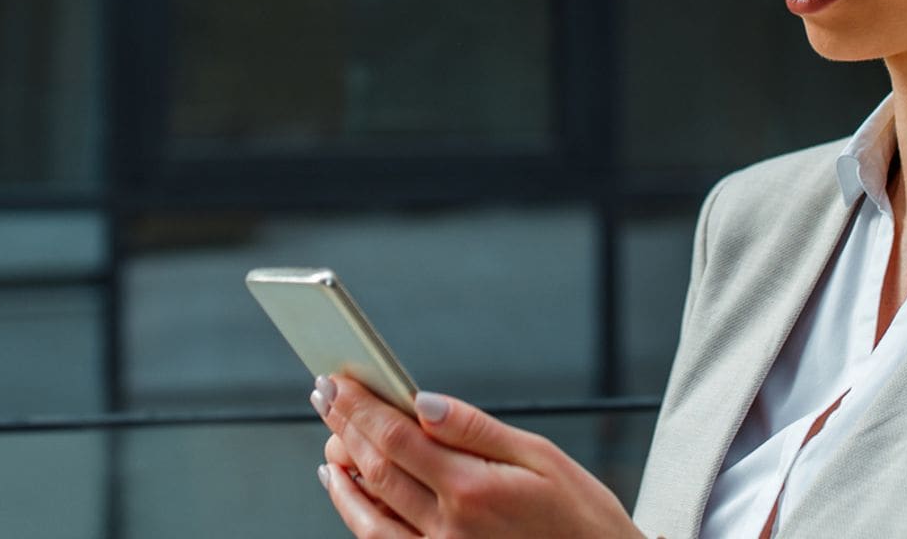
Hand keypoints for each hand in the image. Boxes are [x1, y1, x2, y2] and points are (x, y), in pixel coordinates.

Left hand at [312, 373, 646, 537]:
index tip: (338, 381)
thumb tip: (425, 402)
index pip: (396, 438)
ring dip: (342, 472)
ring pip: (367, 513)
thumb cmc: (581, 517)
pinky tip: (349, 489)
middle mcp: (448, 528)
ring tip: (330, 437)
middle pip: (375, 469)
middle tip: (324, 394)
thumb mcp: (542, 457)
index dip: (360, 407)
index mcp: (472, 489)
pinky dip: (356, 515)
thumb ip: (476, 429)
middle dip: (344, 427)